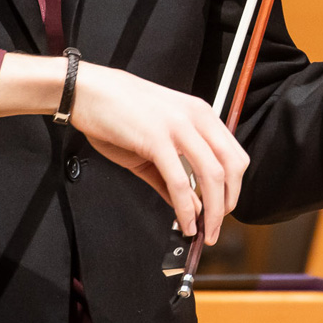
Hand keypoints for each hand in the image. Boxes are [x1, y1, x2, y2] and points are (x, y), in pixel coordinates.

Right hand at [67, 64, 247, 247]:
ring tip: (203, 232)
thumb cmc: (118, 112)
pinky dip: (186, 207)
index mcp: (201, 115)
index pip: (235, 155)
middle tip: (215, 227)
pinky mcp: (157, 139)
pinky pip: (180, 181)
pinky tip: (184, 222)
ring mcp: (179, 127)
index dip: (234, 188)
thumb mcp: (154, 143)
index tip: (223, 209)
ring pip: (213, 175)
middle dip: (227, 204)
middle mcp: (197, 118)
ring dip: (212, 212)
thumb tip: (191, 206)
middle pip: (232, 167)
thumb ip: (173, 176)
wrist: (88, 90)